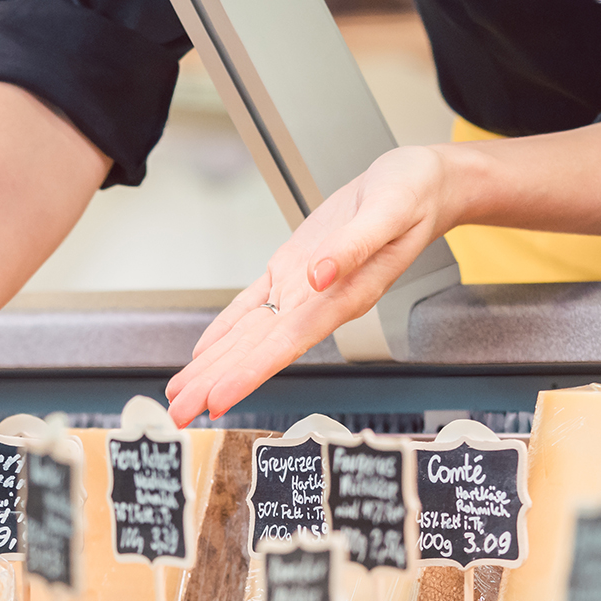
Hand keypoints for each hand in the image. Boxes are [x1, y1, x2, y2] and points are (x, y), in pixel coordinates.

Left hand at [166, 144, 452, 426]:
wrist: (421, 187)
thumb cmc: (413, 198)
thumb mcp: (390, 210)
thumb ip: (355, 245)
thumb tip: (318, 274)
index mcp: (343, 297)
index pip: (287, 344)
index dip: (250, 373)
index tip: (219, 399)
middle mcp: (318, 303)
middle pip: (258, 352)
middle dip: (217, 383)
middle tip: (180, 413)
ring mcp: (302, 290)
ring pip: (248, 335)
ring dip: (213, 367)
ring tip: (182, 394)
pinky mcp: (292, 269)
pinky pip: (252, 306)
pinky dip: (226, 329)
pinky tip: (206, 352)